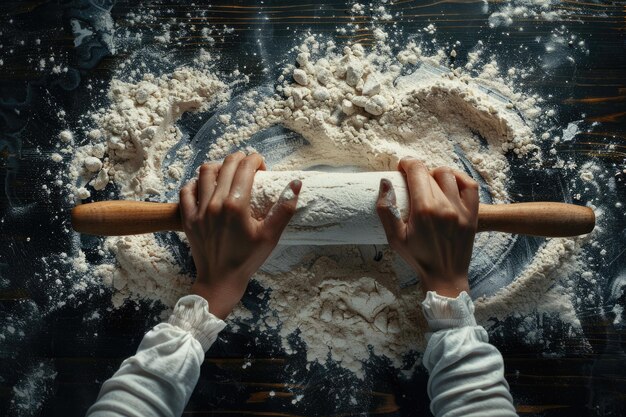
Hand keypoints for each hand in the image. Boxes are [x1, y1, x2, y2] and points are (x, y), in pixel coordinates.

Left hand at [179, 152, 301, 318]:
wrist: (220, 281)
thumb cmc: (247, 259)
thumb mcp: (271, 236)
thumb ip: (284, 208)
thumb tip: (295, 183)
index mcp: (236, 205)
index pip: (245, 168)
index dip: (256, 160)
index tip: (262, 166)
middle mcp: (215, 203)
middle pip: (226, 165)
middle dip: (240, 159)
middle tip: (249, 167)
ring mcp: (199, 209)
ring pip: (205, 172)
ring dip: (219, 166)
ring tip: (228, 173)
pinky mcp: (187, 218)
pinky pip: (186, 190)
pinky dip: (196, 182)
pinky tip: (206, 186)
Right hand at [376, 158, 478, 297]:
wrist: (445, 276)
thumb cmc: (418, 258)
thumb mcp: (394, 237)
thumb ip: (386, 209)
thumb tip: (385, 183)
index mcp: (424, 210)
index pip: (417, 170)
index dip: (407, 163)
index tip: (401, 167)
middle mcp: (444, 206)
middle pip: (429, 173)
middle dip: (417, 173)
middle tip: (411, 183)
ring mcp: (461, 208)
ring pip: (448, 174)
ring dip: (435, 174)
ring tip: (429, 184)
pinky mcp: (472, 213)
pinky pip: (469, 184)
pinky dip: (459, 178)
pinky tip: (449, 183)